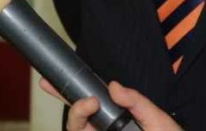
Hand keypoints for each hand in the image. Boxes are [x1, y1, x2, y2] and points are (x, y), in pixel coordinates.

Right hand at [40, 78, 183, 130]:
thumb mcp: (155, 116)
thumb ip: (135, 100)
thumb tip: (112, 85)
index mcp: (113, 120)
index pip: (86, 105)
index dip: (67, 92)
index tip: (50, 80)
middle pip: (76, 121)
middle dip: (72, 106)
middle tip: (88, 101)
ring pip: (76, 130)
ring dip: (77, 116)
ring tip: (92, 106)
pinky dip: (80, 128)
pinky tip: (91, 127)